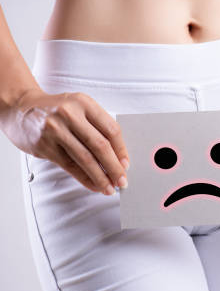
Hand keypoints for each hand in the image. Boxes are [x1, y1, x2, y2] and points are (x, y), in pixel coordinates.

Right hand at [3, 88, 129, 194]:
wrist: (21, 108)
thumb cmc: (56, 110)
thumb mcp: (79, 107)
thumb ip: (98, 126)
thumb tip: (118, 156)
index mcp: (84, 103)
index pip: (111, 129)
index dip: (122, 150)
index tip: (126, 164)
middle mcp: (70, 115)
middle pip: (100, 146)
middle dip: (114, 167)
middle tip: (122, 180)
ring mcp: (55, 130)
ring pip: (85, 159)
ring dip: (100, 177)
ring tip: (110, 187)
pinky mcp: (45, 146)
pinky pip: (70, 166)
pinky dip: (85, 178)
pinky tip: (94, 185)